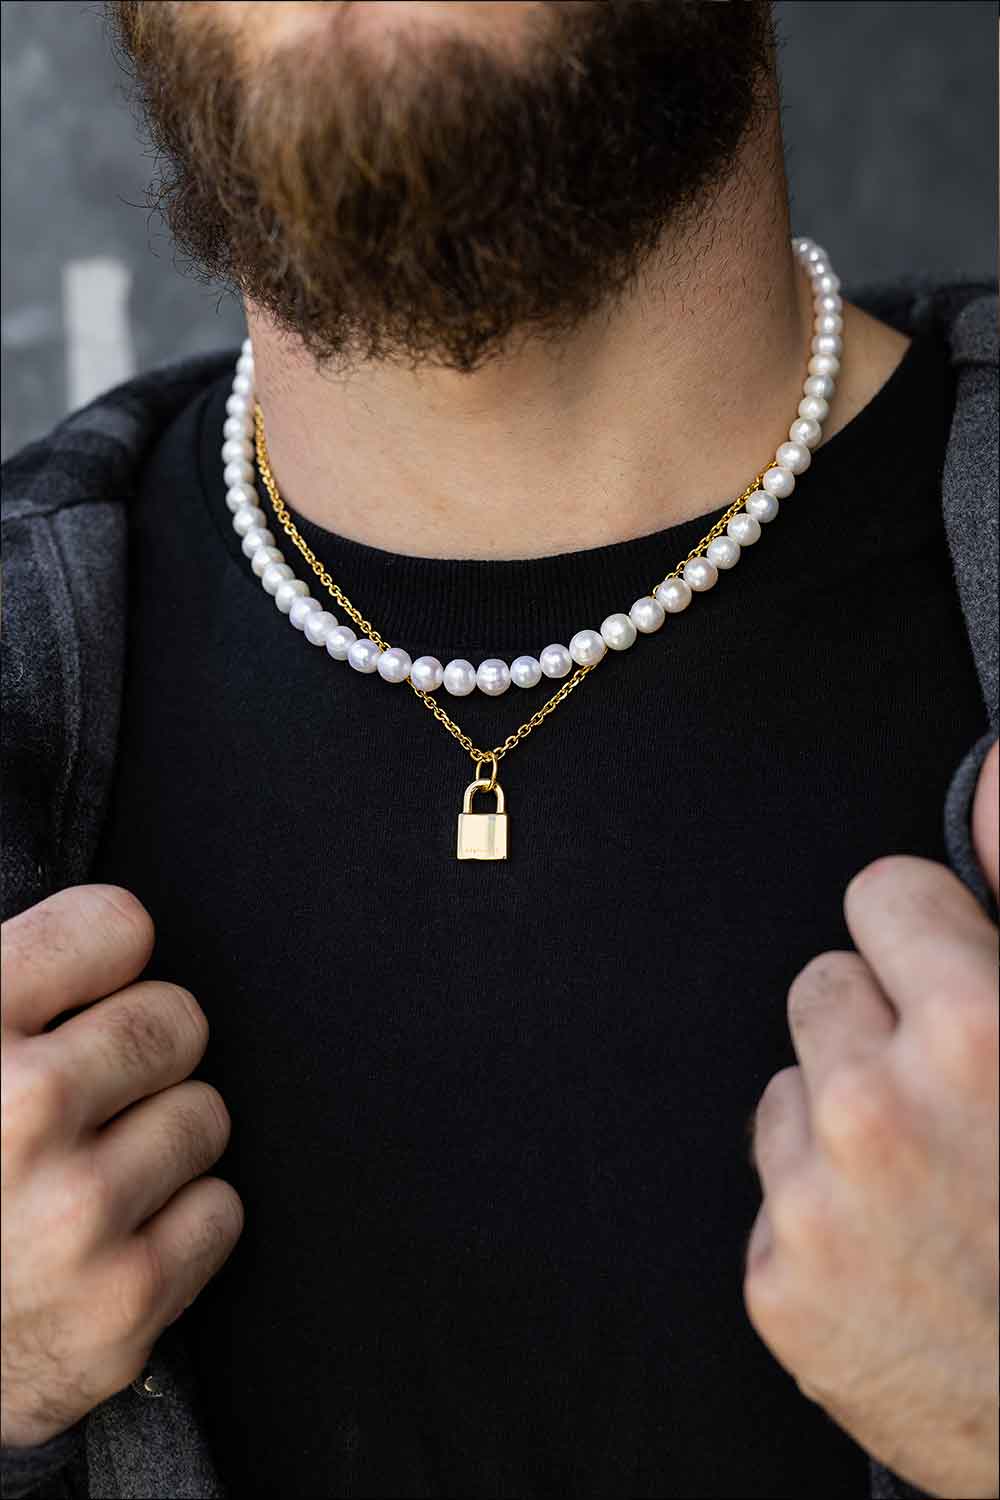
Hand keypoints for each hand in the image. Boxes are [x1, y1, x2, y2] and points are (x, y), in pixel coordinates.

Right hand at [1, 886, 243, 1449]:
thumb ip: (13, 989)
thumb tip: (111, 933)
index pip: (116, 925)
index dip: (105, 958)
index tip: (90, 990)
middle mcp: (22, 1111)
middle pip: (176, 1020)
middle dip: (143, 1052)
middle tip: (88, 1094)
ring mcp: (77, 1213)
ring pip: (203, 1115)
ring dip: (158, 1142)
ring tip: (82, 1174)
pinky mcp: (122, 1302)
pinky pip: (218, 1212)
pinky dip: (174, 1227)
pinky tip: (105, 1239)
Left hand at [744, 739, 998, 1499]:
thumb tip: (991, 764)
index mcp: (976, 1029)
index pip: (881, 893)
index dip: (932, 943)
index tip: (959, 989)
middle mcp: (876, 1106)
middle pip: (822, 984)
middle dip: (880, 1030)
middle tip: (957, 1111)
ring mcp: (816, 1203)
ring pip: (787, 1087)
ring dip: (842, 1122)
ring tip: (932, 1192)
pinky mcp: (776, 1288)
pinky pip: (768, 1189)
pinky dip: (819, 1215)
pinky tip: (895, 1261)